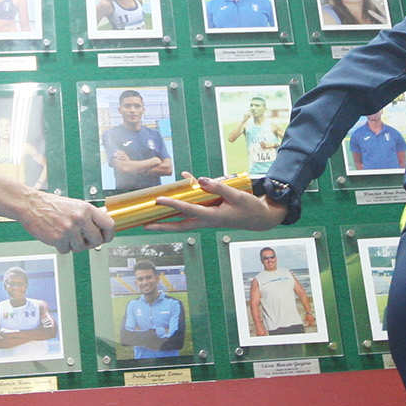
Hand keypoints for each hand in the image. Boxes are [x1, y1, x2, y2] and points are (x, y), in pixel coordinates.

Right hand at [19, 190, 113, 254]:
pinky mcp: (58, 239)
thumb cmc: (51, 205)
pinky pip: (66, 251)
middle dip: (90, 243)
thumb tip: (101, 228)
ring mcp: (69, 229)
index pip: (109, 225)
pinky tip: (56, 236)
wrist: (30, 204)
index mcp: (86, 209)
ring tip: (65, 234)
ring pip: (80, 248)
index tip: (105, 237)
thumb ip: (88, 216)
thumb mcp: (75, 205)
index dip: (109, 234)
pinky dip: (62, 247)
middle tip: (83, 239)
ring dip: (73, 245)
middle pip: (97, 240)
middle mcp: (80, 218)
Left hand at [146, 175, 287, 232]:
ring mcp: (207, 218)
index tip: (158, 200)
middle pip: (180, 225)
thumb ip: (218, 187)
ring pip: (184, 219)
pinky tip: (186, 180)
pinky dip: (187, 197)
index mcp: (213, 217)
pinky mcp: (209, 214)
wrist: (260, 218)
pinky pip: (194, 207)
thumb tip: (201, 180)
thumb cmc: (250, 208)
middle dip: (162, 226)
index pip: (188, 211)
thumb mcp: (237, 196)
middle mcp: (207, 220)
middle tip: (144, 225)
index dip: (172, 205)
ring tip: (152, 213)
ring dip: (169, 217)